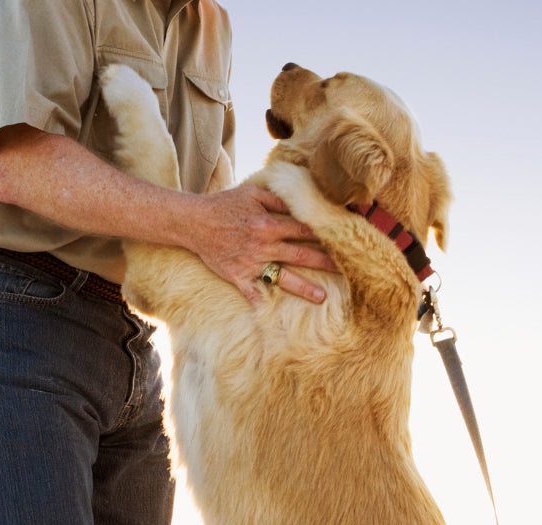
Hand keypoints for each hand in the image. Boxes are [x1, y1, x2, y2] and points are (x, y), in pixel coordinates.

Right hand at [191, 185, 336, 303]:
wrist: (194, 222)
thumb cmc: (225, 204)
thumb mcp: (253, 193)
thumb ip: (278, 198)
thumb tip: (301, 199)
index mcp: (269, 224)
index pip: (304, 230)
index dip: (325, 234)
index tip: (344, 240)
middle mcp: (264, 245)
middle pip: (301, 254)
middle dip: (325, 262)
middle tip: (346, 270)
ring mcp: (251, 263)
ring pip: (283, 277)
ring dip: (304, 288)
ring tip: (322, 298)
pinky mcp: (238, 276)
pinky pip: (252, 292)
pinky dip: (260, 302)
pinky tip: (272, 314)